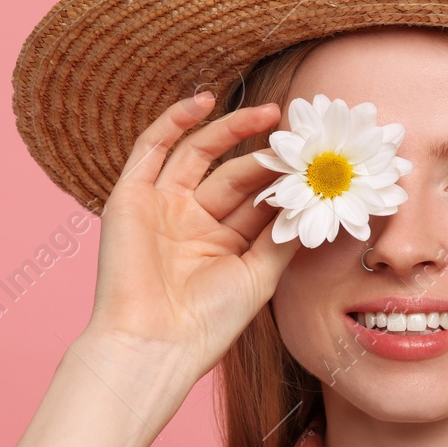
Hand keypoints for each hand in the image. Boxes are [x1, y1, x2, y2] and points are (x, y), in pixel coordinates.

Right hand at [81, 91, 300, 377]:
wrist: (154, 344)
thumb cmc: (208, 322)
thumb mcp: (260, 276)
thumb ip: (283, 235)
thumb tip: (315, 199)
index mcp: (221, 244)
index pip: (257, 200)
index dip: (284, 179)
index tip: (317, 161)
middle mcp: (191, 222)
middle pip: (233, 175)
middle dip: (267, 157)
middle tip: (300, 138)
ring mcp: (160, 207)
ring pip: (198, 154)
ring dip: (231, 129)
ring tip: (272, 115)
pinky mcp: (130, 197)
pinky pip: (151, 148)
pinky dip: (174, 122)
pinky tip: (204, 102)